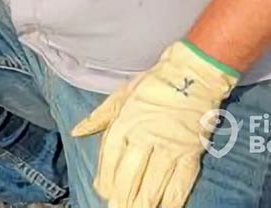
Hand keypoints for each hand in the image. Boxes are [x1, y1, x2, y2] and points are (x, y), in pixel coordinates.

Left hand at [71, 41, 238, 207]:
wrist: (193, 75)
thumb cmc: (155, 84)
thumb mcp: (121, 94)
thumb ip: (99, 116)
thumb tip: (76, 132)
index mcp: (127, 120)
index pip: (112, 154)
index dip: (106, 176)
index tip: (102, 191)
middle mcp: (146, 135)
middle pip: (130, 173)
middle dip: (122, 196)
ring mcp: (170, 145)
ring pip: (154, 182)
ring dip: (143, 202)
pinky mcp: (191, 152)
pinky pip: (181, 182)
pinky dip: (172, 200)